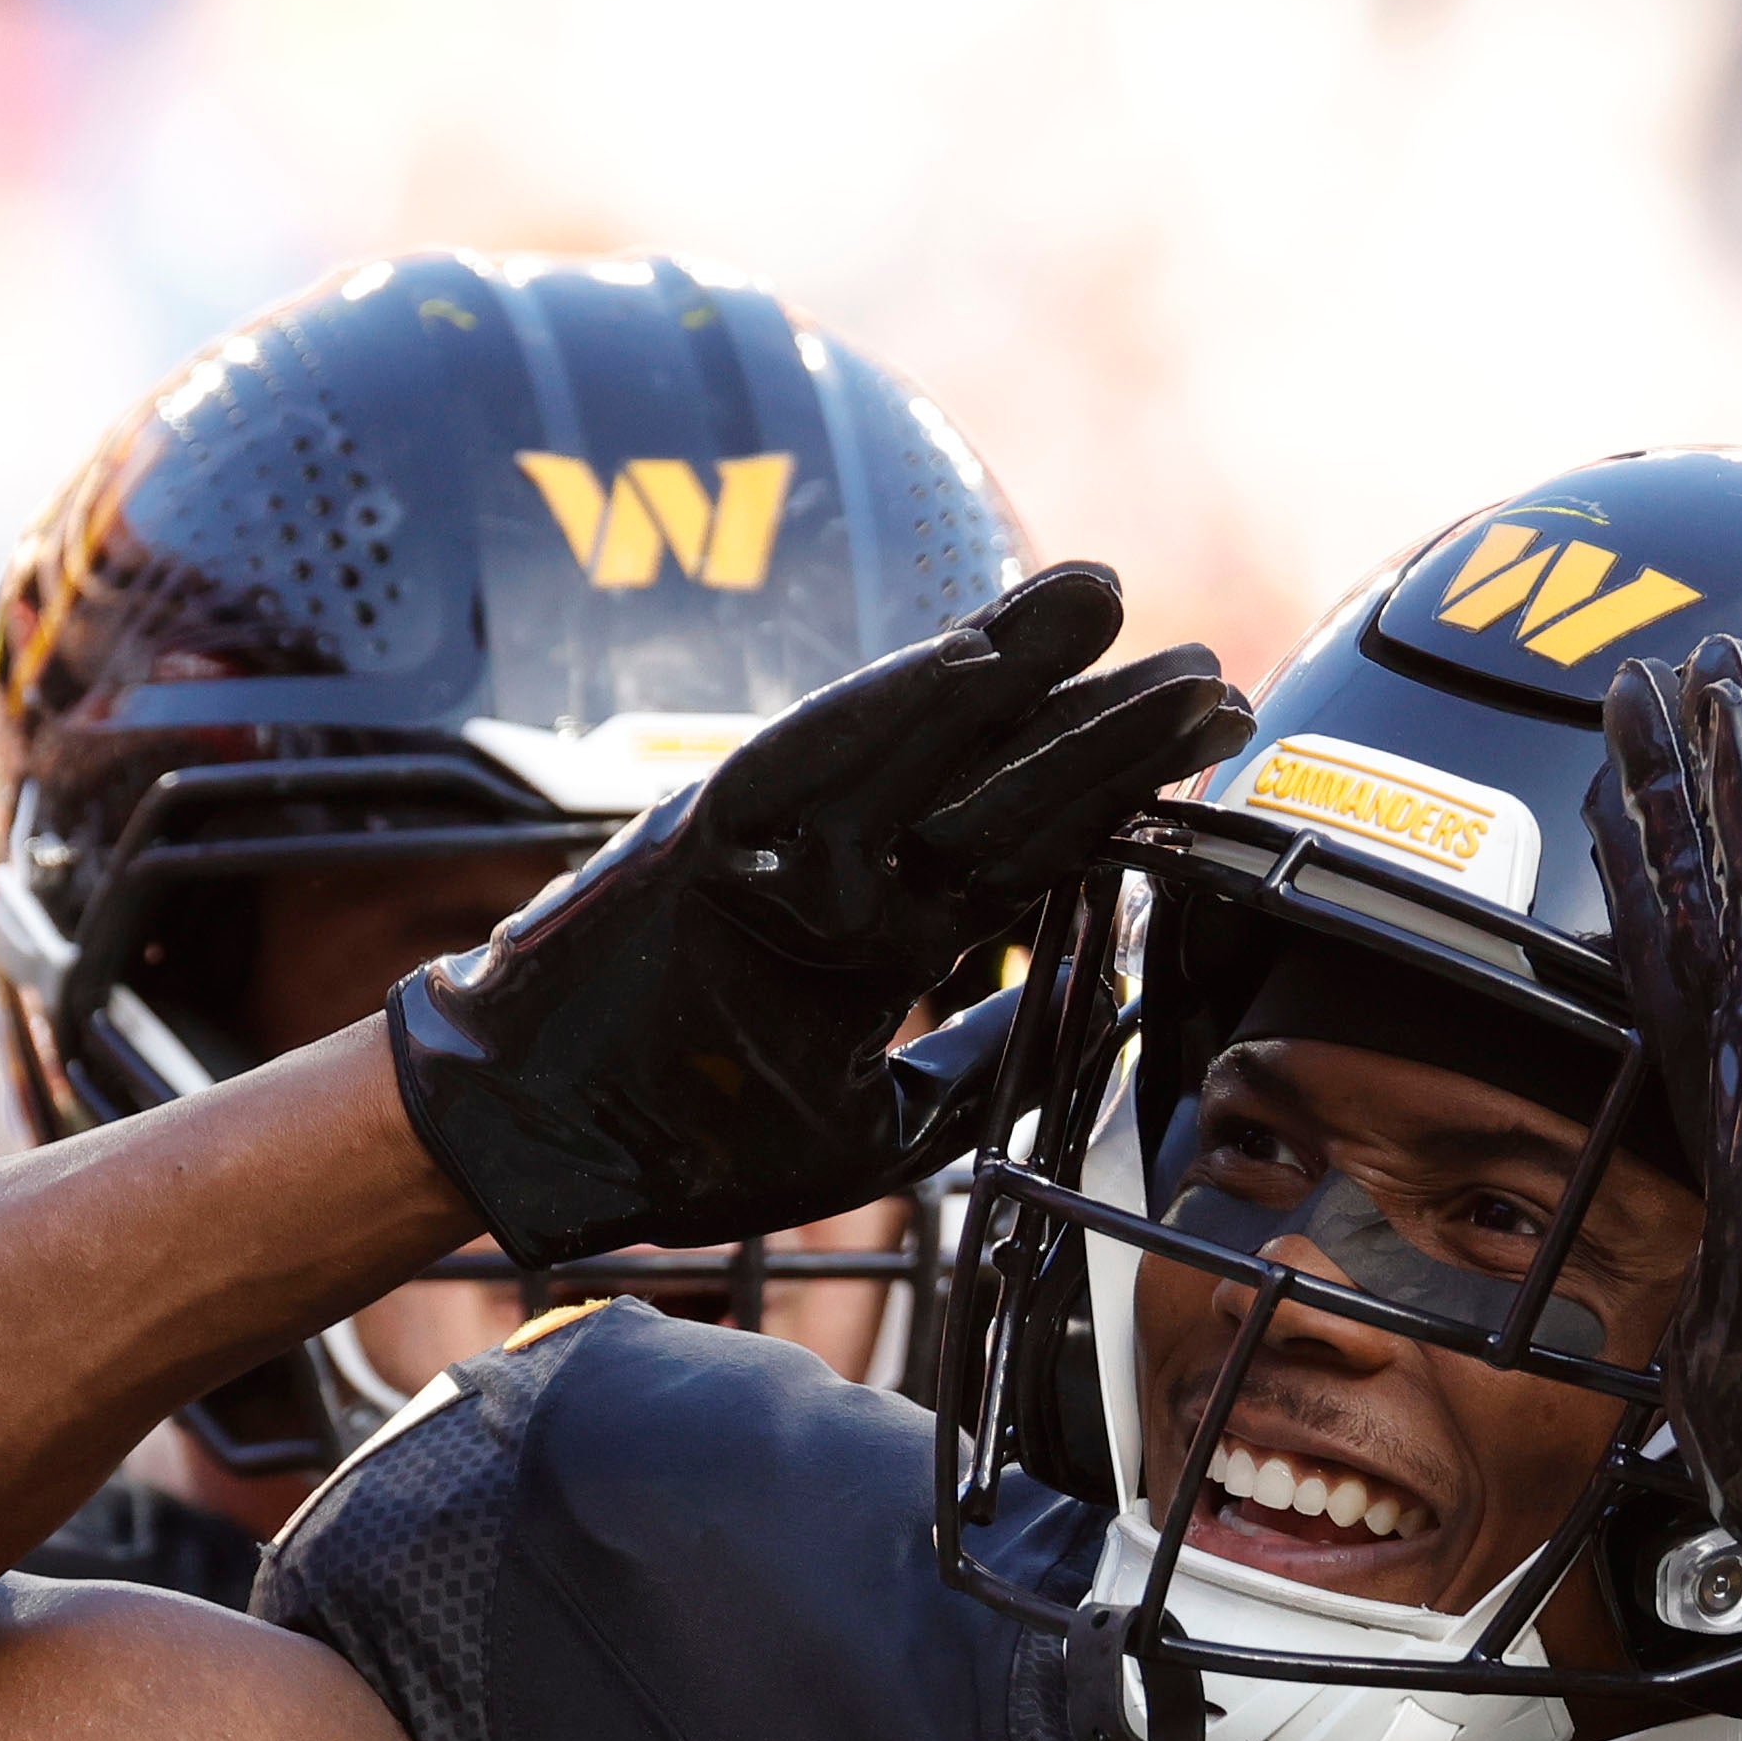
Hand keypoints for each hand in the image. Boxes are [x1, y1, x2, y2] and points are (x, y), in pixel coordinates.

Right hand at [391, 562, 1247, 1263]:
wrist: (533, 1137)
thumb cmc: (680, 1136)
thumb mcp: (873, 1128)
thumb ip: (977, 1066)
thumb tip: (1107, 1016)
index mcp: (884, 933)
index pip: (1027, 842)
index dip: (1118, 787)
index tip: (1208, 733)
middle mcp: (841, 873)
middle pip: (997, 779)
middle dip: (1102, 719)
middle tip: (1204, 664)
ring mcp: (773, 847)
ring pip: (916, 746)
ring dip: (1011, 671)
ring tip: (1099, 603)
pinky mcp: (702, 835)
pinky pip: (807, 760)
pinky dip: (884, 710)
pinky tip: (969, 663)